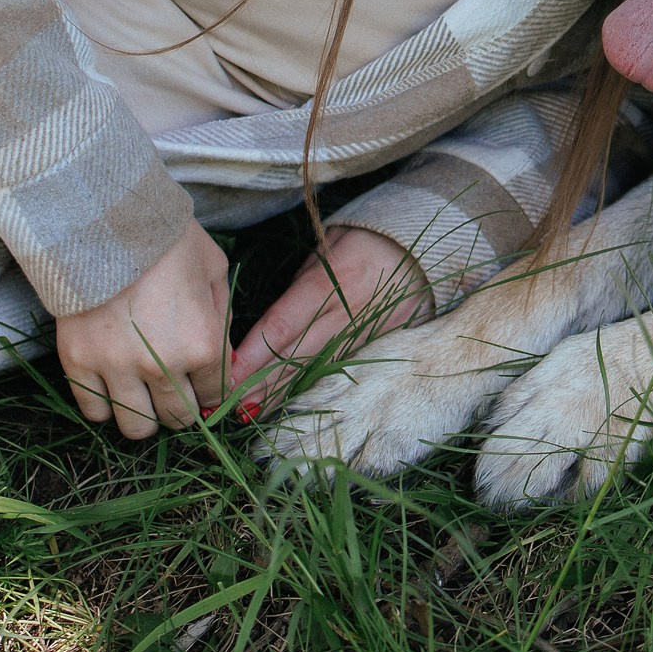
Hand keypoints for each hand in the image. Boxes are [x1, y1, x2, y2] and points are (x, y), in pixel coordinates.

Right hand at [56, 220, 230, 438]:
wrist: (105, 221)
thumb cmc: (167, 241)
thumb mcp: (213, 271)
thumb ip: (221, 318)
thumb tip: (225, 357)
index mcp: (203, 343)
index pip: (216, 395)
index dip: (214, 392)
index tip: (207, 386)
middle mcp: (162, 365)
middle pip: (178, 418)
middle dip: (184, 410)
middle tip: (178, 394)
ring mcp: (116, 367)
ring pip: (136, 427)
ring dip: (146, 417)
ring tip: (145, 398)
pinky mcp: (78, 363)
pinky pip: (93, 411)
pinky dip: (105, 408)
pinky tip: (114, 390)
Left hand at [230, 227, 430, 414]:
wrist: (424, 248)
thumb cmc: (367, 239)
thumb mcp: (330, 245)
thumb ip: (302, 282)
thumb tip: (271, 323)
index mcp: (333, 280)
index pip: (284, 324)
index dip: (254, 352)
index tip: (227, 371)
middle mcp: (350, 312)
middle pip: (298, 354)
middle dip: (262, 381)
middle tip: (230, 404)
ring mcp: (368, 333)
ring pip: (319, 369)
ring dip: (284, 392)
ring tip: (252, 412)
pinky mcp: (381, 345)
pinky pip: (342, 370)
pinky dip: (315, 388)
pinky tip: (292, 405)